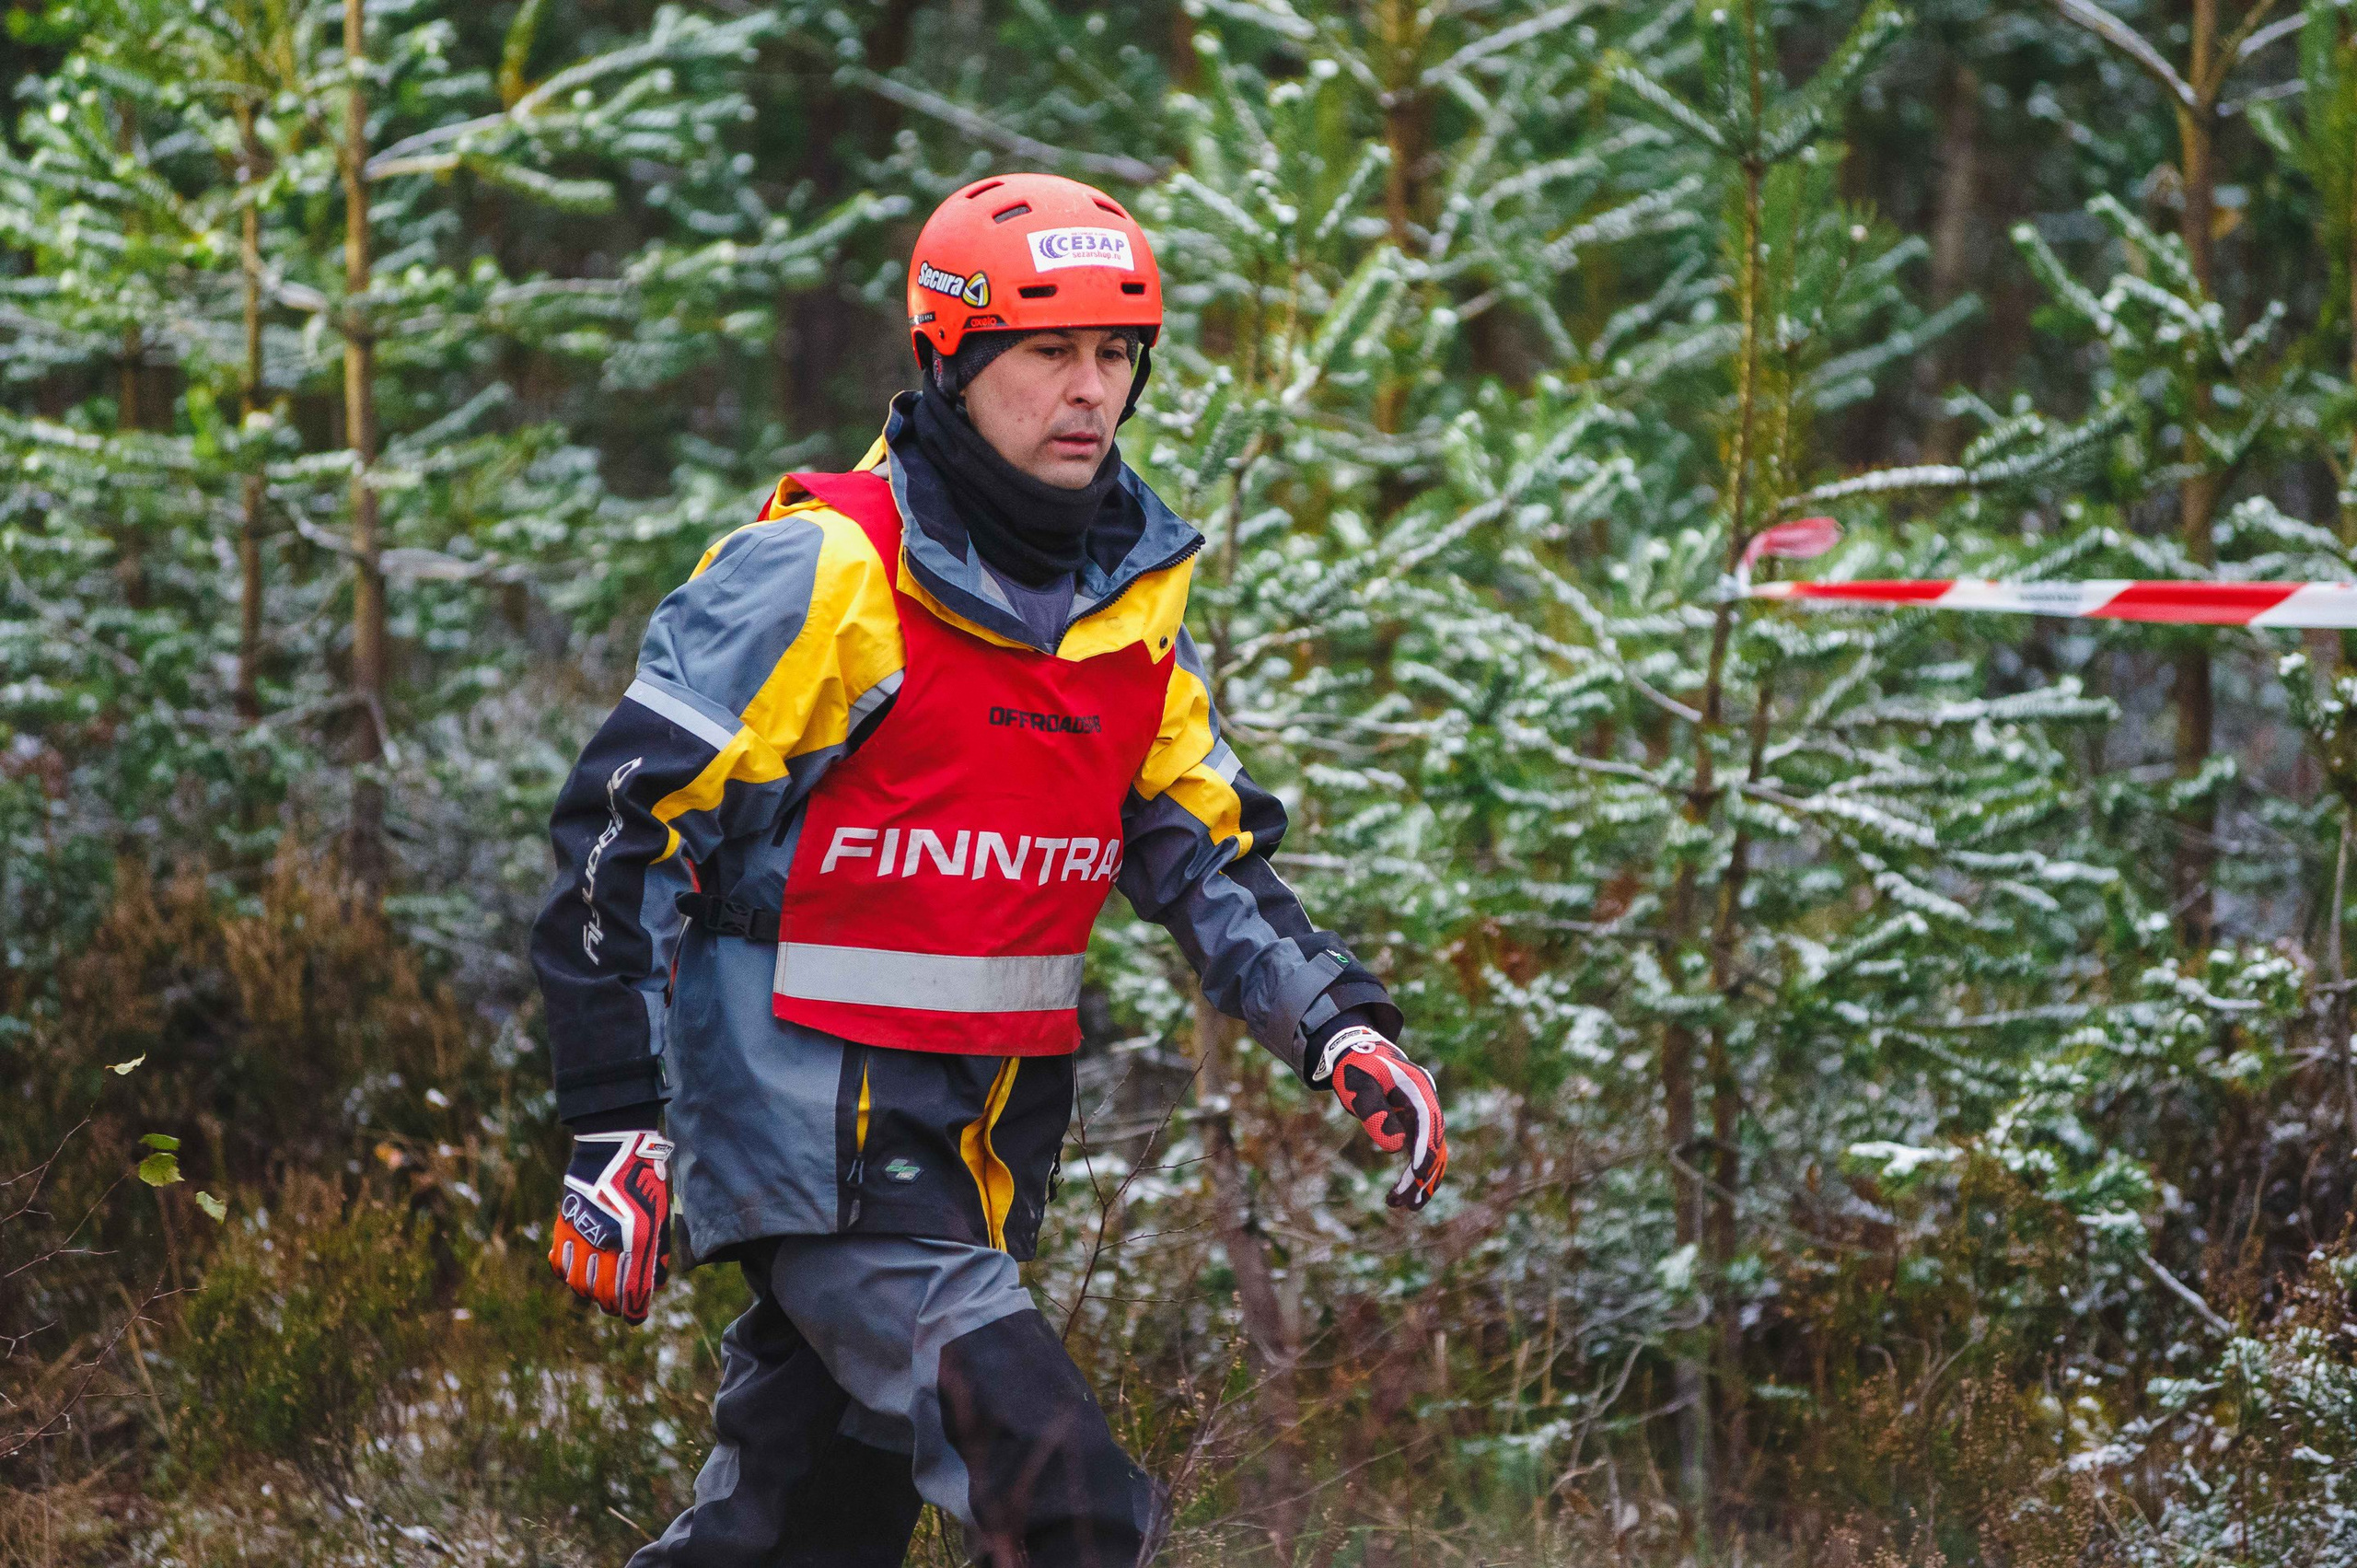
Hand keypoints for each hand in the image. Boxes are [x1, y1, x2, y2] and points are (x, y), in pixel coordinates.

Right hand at [549, 1130, 672, 1322]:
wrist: (612, 1150)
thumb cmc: (642, 1181)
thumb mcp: (659, 1216)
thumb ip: (657, 1252)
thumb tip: (656, 1284)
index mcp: (637, 1239)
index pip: (632, 1289)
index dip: (635, 1310)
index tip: (636, 1318)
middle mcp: (607, 1242)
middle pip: (604, 1293)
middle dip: (614, 1305)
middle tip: (619, 1307)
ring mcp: (582, 1236)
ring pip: (579, 1284)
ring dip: (591, 1294)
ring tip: (600, 1293)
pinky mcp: (563, 1228)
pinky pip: (560, 1265)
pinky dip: (568, 1275)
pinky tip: (578, 1273)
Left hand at [1319, 1025, 1446, 1209]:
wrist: (1359, 1055)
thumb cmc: (1357, 1069)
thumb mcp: (1360, 1087)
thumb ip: (1375, 1113)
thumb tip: (1396, 1148)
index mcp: (1418, 1088)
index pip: (1427, 1123)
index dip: (1424, 1150)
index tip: (1416, 1175)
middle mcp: (1427, 1102)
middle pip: (1434, 1142)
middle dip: (1423, 1174)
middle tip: (1406, 1203)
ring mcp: (1423, 1114)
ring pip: (1432, 1152)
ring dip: (1422, 1180)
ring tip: (1406, 1207)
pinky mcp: (1414, 1125)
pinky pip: (1421, 1152)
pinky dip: (1415, 1174)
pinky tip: (1401, 1195)